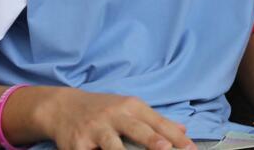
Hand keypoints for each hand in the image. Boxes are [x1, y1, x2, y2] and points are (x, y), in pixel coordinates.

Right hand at [36, 87, 194, 149]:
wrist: (63, 107)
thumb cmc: (103, 109)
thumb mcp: (129, 107)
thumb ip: (155, 120)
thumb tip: (183, 130)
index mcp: (131, 106)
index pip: (158, 122)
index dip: (175, 136)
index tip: (191, 148)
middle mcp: (114, 116)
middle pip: (137, 129)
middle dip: (152, 141)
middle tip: (166, 149)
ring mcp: (95, 130)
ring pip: (112, 146)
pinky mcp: (77, 145)